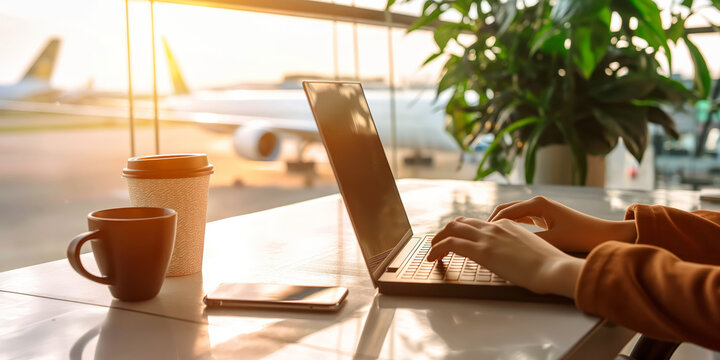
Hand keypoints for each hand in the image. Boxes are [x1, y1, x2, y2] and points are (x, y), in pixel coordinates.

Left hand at [427, 217, 583, 297]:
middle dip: (446, 232)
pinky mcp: (482, 250)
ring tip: (432, 251)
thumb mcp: (531, 252)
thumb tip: (511, 261)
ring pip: (452, 229)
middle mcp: (496, 227)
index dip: (464, 232)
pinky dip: (437, 249)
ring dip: (438, 239)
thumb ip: (517, 251)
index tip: (458, 242)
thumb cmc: (549, 266)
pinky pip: (451, 244)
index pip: (479, 224)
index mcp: (508, 226)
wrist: (555, 268)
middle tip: (438, 244)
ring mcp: (488, 237)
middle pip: (462, 222)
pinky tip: (432, 258)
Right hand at [488, 196, 635, 251]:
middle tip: (477, 236)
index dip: (489, 225)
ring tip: (487, 238)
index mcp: (537, 204)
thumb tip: (507, 248)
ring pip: (513, 214)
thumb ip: (528, 242)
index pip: (505, 212)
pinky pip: (522, 218)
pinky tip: (505, 238)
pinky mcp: (545, 215)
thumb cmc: (581, 237)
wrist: (604, 235)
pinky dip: (511, 226)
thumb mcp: (552, 241)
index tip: (477, 236)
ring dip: (500, 224)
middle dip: (490, 222)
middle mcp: (537, 202)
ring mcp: (541, 208)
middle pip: (505, 209)